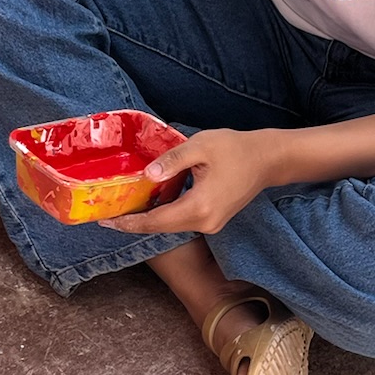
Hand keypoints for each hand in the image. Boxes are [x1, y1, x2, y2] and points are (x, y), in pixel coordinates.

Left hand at [106, 128, 292, 237]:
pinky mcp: (214, 220)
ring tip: (124, 210)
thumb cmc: (236, 149)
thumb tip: (147, 175)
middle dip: (134, 223)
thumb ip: (172, 160)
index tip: (107, 221)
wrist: (267, 159)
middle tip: (108, 215)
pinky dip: (164, 214)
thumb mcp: (201, 146)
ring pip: (171, 226)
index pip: (156, 221)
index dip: (130, 222)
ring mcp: (211, 224)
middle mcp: (205, 222)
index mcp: (200, 207)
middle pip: (161, 228)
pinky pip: (182, 220)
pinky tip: (150, 203)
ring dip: (149, 219)